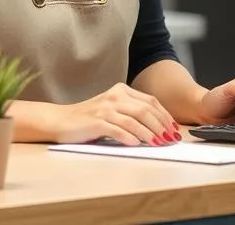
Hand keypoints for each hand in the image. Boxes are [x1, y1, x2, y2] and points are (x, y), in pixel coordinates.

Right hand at [45, 83, 179, 145]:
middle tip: (171, 139)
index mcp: (122, 90)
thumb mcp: (113, 110)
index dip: (165, 116)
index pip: (151, 101)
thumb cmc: (88, 119)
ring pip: (134, 120)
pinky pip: (117, 129)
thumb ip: (132, 113)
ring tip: (159, 144)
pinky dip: (129, 137)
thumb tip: (159, 129)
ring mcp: (105, 108)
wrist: (59, 120)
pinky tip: (137, 145)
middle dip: (161, 126)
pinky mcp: (96, 122)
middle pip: (146, 110)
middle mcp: (115, 96)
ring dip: (149, 133)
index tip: (175, 129)